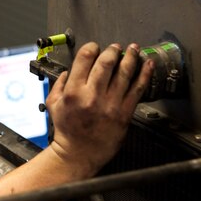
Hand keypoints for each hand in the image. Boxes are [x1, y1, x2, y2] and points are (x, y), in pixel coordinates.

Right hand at [45, 42, 152, 178]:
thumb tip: (67, 72)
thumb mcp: (53, 105)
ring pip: (124, 73)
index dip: (92, 48)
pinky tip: (147, 65)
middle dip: (113, 50)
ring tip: (134, 49)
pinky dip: (144, 74)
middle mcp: (91, 95)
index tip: (96, 47)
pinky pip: (137, 89)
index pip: (84, 58)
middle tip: (117, 48)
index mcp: (73, 91)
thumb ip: (58, 85)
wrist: (78, 153)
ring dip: (131, 57)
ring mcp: (110, 104)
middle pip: (106, 62)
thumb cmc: (67, 131)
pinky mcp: (124, 113)